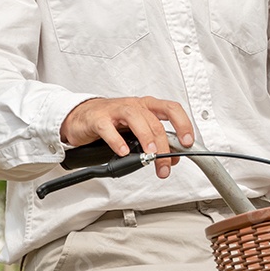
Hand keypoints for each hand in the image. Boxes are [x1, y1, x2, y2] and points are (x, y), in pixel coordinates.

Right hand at [60, 96, 195, 178]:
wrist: (82, 117)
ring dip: (146, 137)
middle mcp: (134, 105)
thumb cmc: (113, 122)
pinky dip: (117, 141)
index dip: (183, 124)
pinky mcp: (98, 119)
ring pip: (136, 118)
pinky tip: (123, 152)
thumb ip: (155, 141)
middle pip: (155, 121)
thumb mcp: (138, 130)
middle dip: (163, 145)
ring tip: (150, 155)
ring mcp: (115, 110)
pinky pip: (108, 128)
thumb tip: (172, 158)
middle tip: (165, 164)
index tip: (187, 142)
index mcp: (148, 106)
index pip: (172, 109)